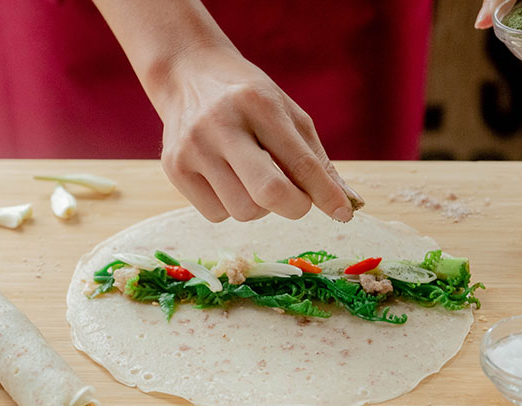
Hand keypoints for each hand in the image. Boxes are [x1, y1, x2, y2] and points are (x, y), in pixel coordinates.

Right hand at [157, 48, 358, 222]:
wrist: (187, 75)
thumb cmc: (249, 100)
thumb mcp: (288, 114)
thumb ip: (316, 160)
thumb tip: (347, 205)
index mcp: (258, 103)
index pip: (299, 162)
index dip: (325, 193)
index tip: (343, 213)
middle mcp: (221, 124)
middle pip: (269, 192)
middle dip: (295, 207)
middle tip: (299, 203)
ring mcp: (192, 148)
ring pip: (243, 211)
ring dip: (260, 207)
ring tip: (254, 178)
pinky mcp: (174, 168)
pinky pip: (216, 214)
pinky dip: (231, 207)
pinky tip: (227, 180)